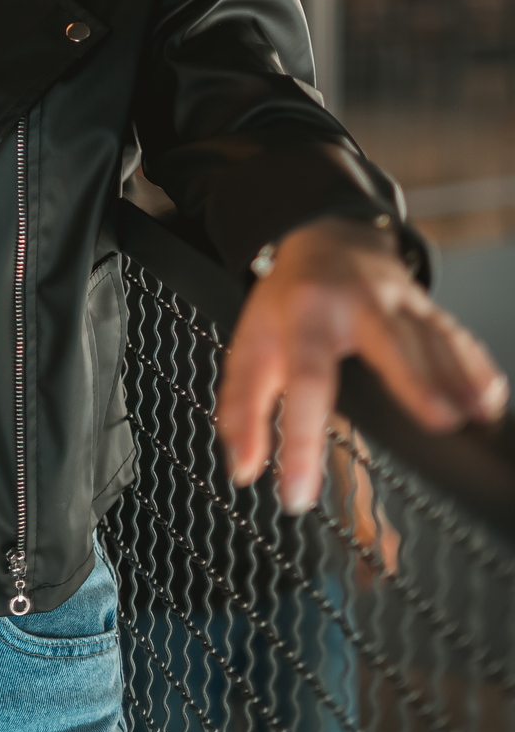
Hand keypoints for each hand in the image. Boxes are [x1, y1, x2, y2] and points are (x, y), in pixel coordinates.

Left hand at [216, 217, 508, 514]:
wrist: (324, 236)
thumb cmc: (288, 301)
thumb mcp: (251, 346)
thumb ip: (242, 409)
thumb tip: (242, 468)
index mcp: (305, 315)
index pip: (304, 381)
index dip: (300, 441)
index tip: (298, 494)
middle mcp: (355, 303)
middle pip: (388, 341)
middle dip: (414, 378)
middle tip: (437, 421)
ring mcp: (396, 300)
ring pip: (430, 337)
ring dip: (457, 376)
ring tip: (477, 417)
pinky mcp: (425, 305)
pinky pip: (454, 333)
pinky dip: (475, 364)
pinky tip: (490, 397)